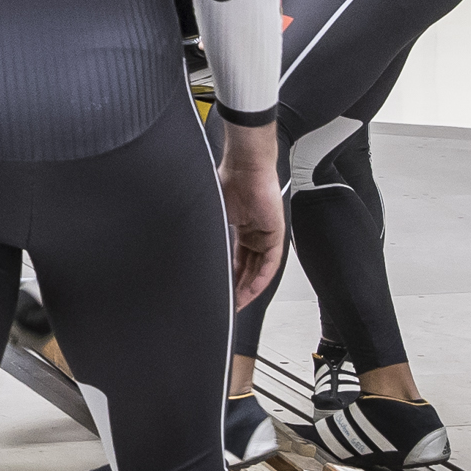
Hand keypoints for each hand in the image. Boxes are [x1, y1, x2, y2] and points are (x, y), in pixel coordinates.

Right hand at [218, 120, 281, 307]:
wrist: (244, 166)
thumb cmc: (229, 180)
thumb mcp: (214, 214)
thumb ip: (210, 233)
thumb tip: (195, 252)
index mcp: (239, 227)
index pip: (235, 259)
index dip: (228, 277)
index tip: (219, 291)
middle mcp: (254, 233)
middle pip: (247, 268)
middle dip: (238, 288)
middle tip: (228, 304)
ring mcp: (265, 234)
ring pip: (259, 269)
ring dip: (249, 287)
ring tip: (237, 303)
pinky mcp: (275, 234)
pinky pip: (270, 263)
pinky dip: (260, 278)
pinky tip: (250, 289)